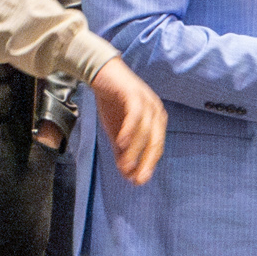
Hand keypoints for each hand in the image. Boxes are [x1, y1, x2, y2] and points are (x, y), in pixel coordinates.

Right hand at [91, 57, 167, 184]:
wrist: (100, 74)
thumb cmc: (111, 101)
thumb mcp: (116, 131)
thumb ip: (122, 151)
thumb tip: (127, 175)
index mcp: (155, 120)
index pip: (156, 147)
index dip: (148, 164)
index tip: (139, 181)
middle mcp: (155, 110)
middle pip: (155, 141)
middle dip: (147, 161)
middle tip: (137, 179)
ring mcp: (146, 101)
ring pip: (145, 131)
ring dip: (135, 150)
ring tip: (125, 165)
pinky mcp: (134, 93)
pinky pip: (135, 115)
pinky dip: (129, 130)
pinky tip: (121, 143)